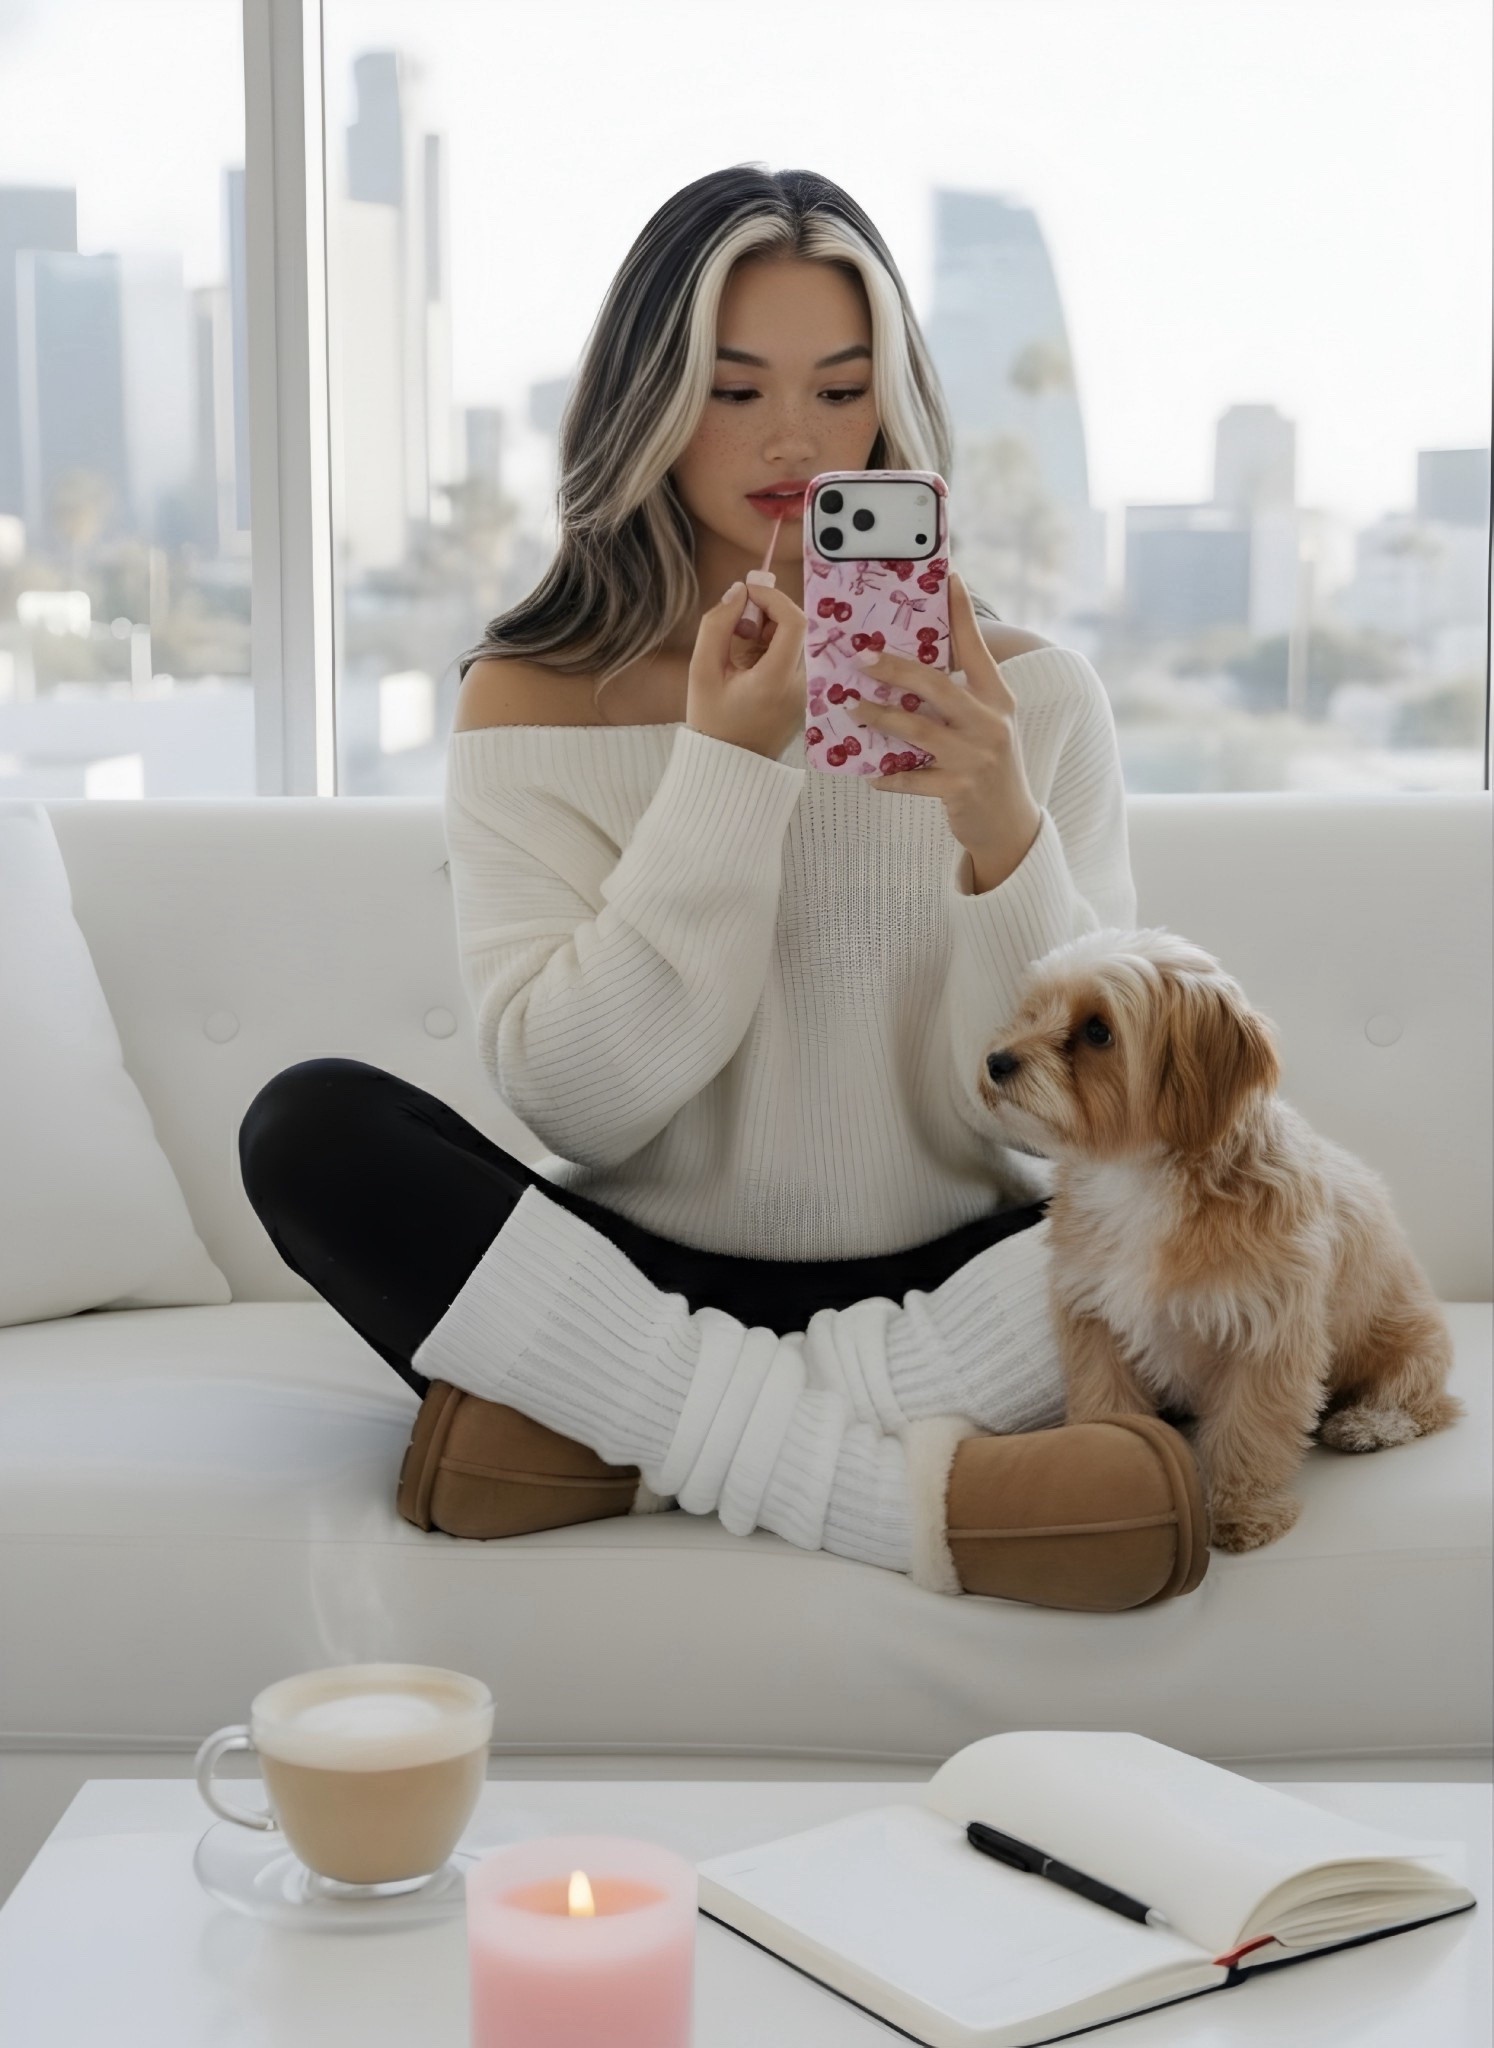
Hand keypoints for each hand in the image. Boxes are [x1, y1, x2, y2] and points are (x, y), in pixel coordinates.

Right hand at [687, 574, 806, 760]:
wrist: (729, 766)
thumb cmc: (711, 721)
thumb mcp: (701, 671)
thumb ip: (716, 625)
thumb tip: (738, 591)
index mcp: (776, 680)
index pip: (793, 621)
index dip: (773, 597)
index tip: (748, 590)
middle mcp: (801, 686)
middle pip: (797, 628)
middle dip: (769, 613)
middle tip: (738, 624)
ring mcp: (807, 692)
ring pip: (798, 641)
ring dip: (770, 630)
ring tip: (740, 645)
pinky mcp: (805, 696)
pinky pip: (796, 658)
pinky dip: (775, 648)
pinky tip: (750, 663)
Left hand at [849, 571, 1042, 889]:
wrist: (1010, 824)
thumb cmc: (989, 764)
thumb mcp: (987, 723)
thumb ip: (960, 696)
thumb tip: (912, 666)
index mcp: (998, 698)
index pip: (976, 648)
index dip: (962, 613)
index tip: (949, 577)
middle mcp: (990, 722)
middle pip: (938, 685)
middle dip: (895, 668)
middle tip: (860, 658)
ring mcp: (975, 756)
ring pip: (917, 729)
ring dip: (879, 716)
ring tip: (850, 708)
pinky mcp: (958, 789)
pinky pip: (912, 779)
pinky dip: (888, 776)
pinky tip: (868, 775)